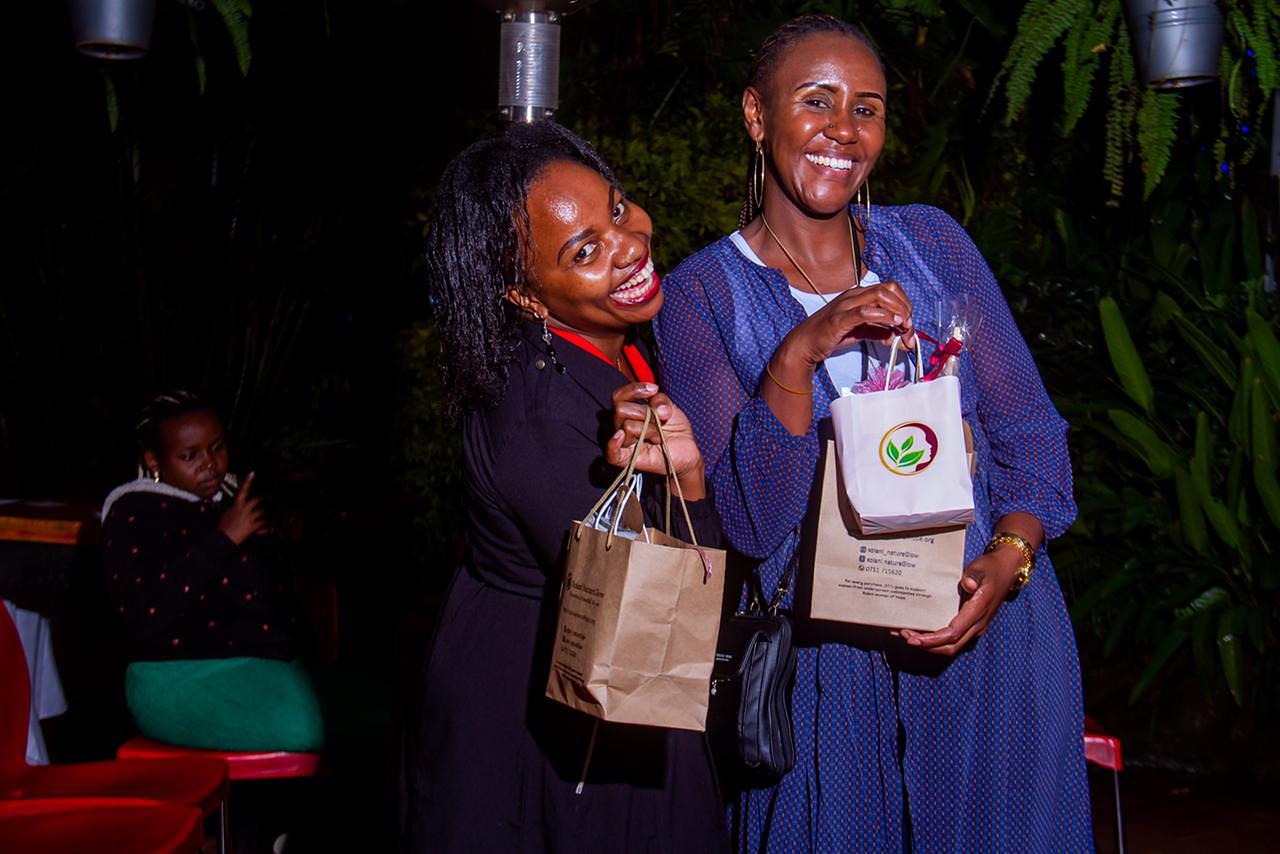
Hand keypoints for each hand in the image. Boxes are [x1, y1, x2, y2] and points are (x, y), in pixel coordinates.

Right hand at [217, 472, 269, 544]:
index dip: (248, 481)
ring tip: (270, 513)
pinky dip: (267, 525)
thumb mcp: (227, 514)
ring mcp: (248, 517)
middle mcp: (243, 510)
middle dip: (264, 498)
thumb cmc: (223, 527)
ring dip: (266, 512)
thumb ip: (235, 508)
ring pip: (262, 511)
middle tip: (269, 496)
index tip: (252, 473)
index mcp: (236, 506)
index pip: (242, 491)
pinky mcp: (252, 526)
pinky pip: (263, 523)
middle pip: (257, 499)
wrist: (222, 539)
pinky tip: (269, 526)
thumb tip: (238, 506)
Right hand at [607, 383, 705, 500]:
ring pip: (627, 426)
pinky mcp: (627, 460)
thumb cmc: (675, 429)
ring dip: (649, 429)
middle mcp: (622, 426)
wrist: (687, 450)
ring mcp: (624, 443)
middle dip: (645, 412)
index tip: (653, 390)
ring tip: (659, 437)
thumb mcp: (670, 407)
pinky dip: (614, 444)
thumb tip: (656, 408)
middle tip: (660, 420)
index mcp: (629, 412)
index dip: (634, 389)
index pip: (618, 396)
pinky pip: (612, 453)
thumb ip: (660, 400)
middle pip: (620, 409)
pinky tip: (621, 436)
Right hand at [786, 281, 916, 365]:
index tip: (909, 323)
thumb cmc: (830, 335)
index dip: (905, 304)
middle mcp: (854, 296)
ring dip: (897, 310)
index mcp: (859, 295)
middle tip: (908, 328)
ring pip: (879, 296)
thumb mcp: (862, 332)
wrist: (805, 344)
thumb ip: (880, 331)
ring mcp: (846, 305)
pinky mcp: (839, 319)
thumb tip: (899, 337)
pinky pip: (864, 312)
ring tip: (902, 326)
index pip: (890, 289)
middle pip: (888, 289)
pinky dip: (882, 316)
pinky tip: (891, 324)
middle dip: (905, 307)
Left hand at [897, 546, 1022, 655]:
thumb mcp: (981, 567)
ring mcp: (974, 626)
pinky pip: (952, 637)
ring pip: (951, 645)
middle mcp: (977, 624)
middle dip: (927, 646)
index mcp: (978, 611)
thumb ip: (973, 576)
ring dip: (929, 644)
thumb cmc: (990, 568)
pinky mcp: (970, 624)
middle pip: (950, 646)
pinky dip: (935, 638)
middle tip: (905, 637)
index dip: (932, 640)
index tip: (913, 639)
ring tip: (906, 634)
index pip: (954, 633)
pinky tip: (919, 629)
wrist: (1006, 570)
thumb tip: (967, 584)